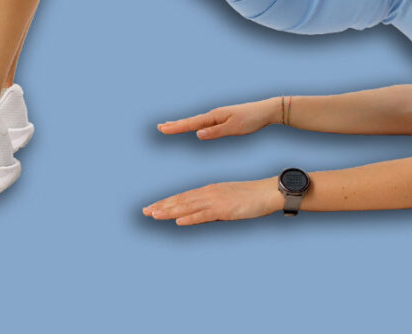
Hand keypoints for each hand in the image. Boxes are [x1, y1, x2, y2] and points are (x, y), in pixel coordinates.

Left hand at [143, 177, 281, 224]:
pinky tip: (179, 221)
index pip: (183, 197)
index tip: (152, 207)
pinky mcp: (224, 209)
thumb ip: (212, 210)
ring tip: (154, 214)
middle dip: (162, 206)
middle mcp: (209, 193)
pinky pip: (204, 215)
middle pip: (182, 200)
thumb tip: (198, 218)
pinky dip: (190, 218)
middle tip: (144, 211)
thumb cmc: (250, 198)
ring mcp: (216, 200)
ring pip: (188, 206)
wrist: (267, 192)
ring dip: (170, 211)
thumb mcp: (227, 203)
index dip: (167, 202)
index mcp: (210, 190)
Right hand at [158, 98, 277, 139]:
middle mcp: (214, 114)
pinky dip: (195, 123)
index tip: (162, 129)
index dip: (176, 127)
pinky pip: (204, 121)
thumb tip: (197, 134)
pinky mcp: (224, 118)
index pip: (192, 123)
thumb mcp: (234, 128)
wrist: (266, 110)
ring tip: (170, 125)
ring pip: (196, 121)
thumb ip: (215, 132)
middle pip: (191, 120)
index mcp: (215, 116)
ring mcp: (218, 115)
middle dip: (175, 124)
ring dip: (183, 123)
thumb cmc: (252, 120)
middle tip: (159, 127)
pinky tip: (195, 126)